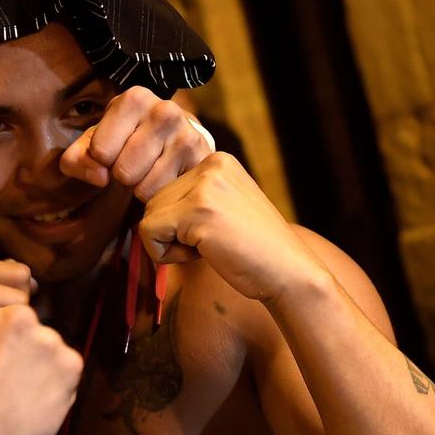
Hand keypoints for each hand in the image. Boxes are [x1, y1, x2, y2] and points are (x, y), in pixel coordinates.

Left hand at [61, 88, 213, 201]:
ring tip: (150, 169)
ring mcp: (186, 136)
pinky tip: (165, 177)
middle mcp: (164, 111)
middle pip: (122, 171)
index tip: (115, 150)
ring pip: (144, 187)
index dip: (102, 160)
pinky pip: (164, 195)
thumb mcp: (95, 143)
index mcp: (134, 99)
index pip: (100, 150)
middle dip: (123, 175)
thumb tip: (99, 177)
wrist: (177, 137)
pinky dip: (159, 195)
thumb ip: (77, 159)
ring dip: (141, 187)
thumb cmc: (127, 139)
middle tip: (134, 162)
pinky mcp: (202, 160)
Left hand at [138, 153, 322, 302]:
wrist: (290, 273)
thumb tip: (145, 212)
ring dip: (170, 244)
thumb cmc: (256, 251)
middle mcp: (211, 164)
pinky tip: (202, 255)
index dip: (180, 222)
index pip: (166, 188)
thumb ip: (192, 199)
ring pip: (148, 215)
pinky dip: (165, 255)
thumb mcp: (224, 209)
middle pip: (153, 200)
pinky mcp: (197, 210)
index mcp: (218, 161)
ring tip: (209, 248)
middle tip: (211, 245)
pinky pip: (148, 232)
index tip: (215, 233)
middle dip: (172, 233)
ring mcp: (205, 186)